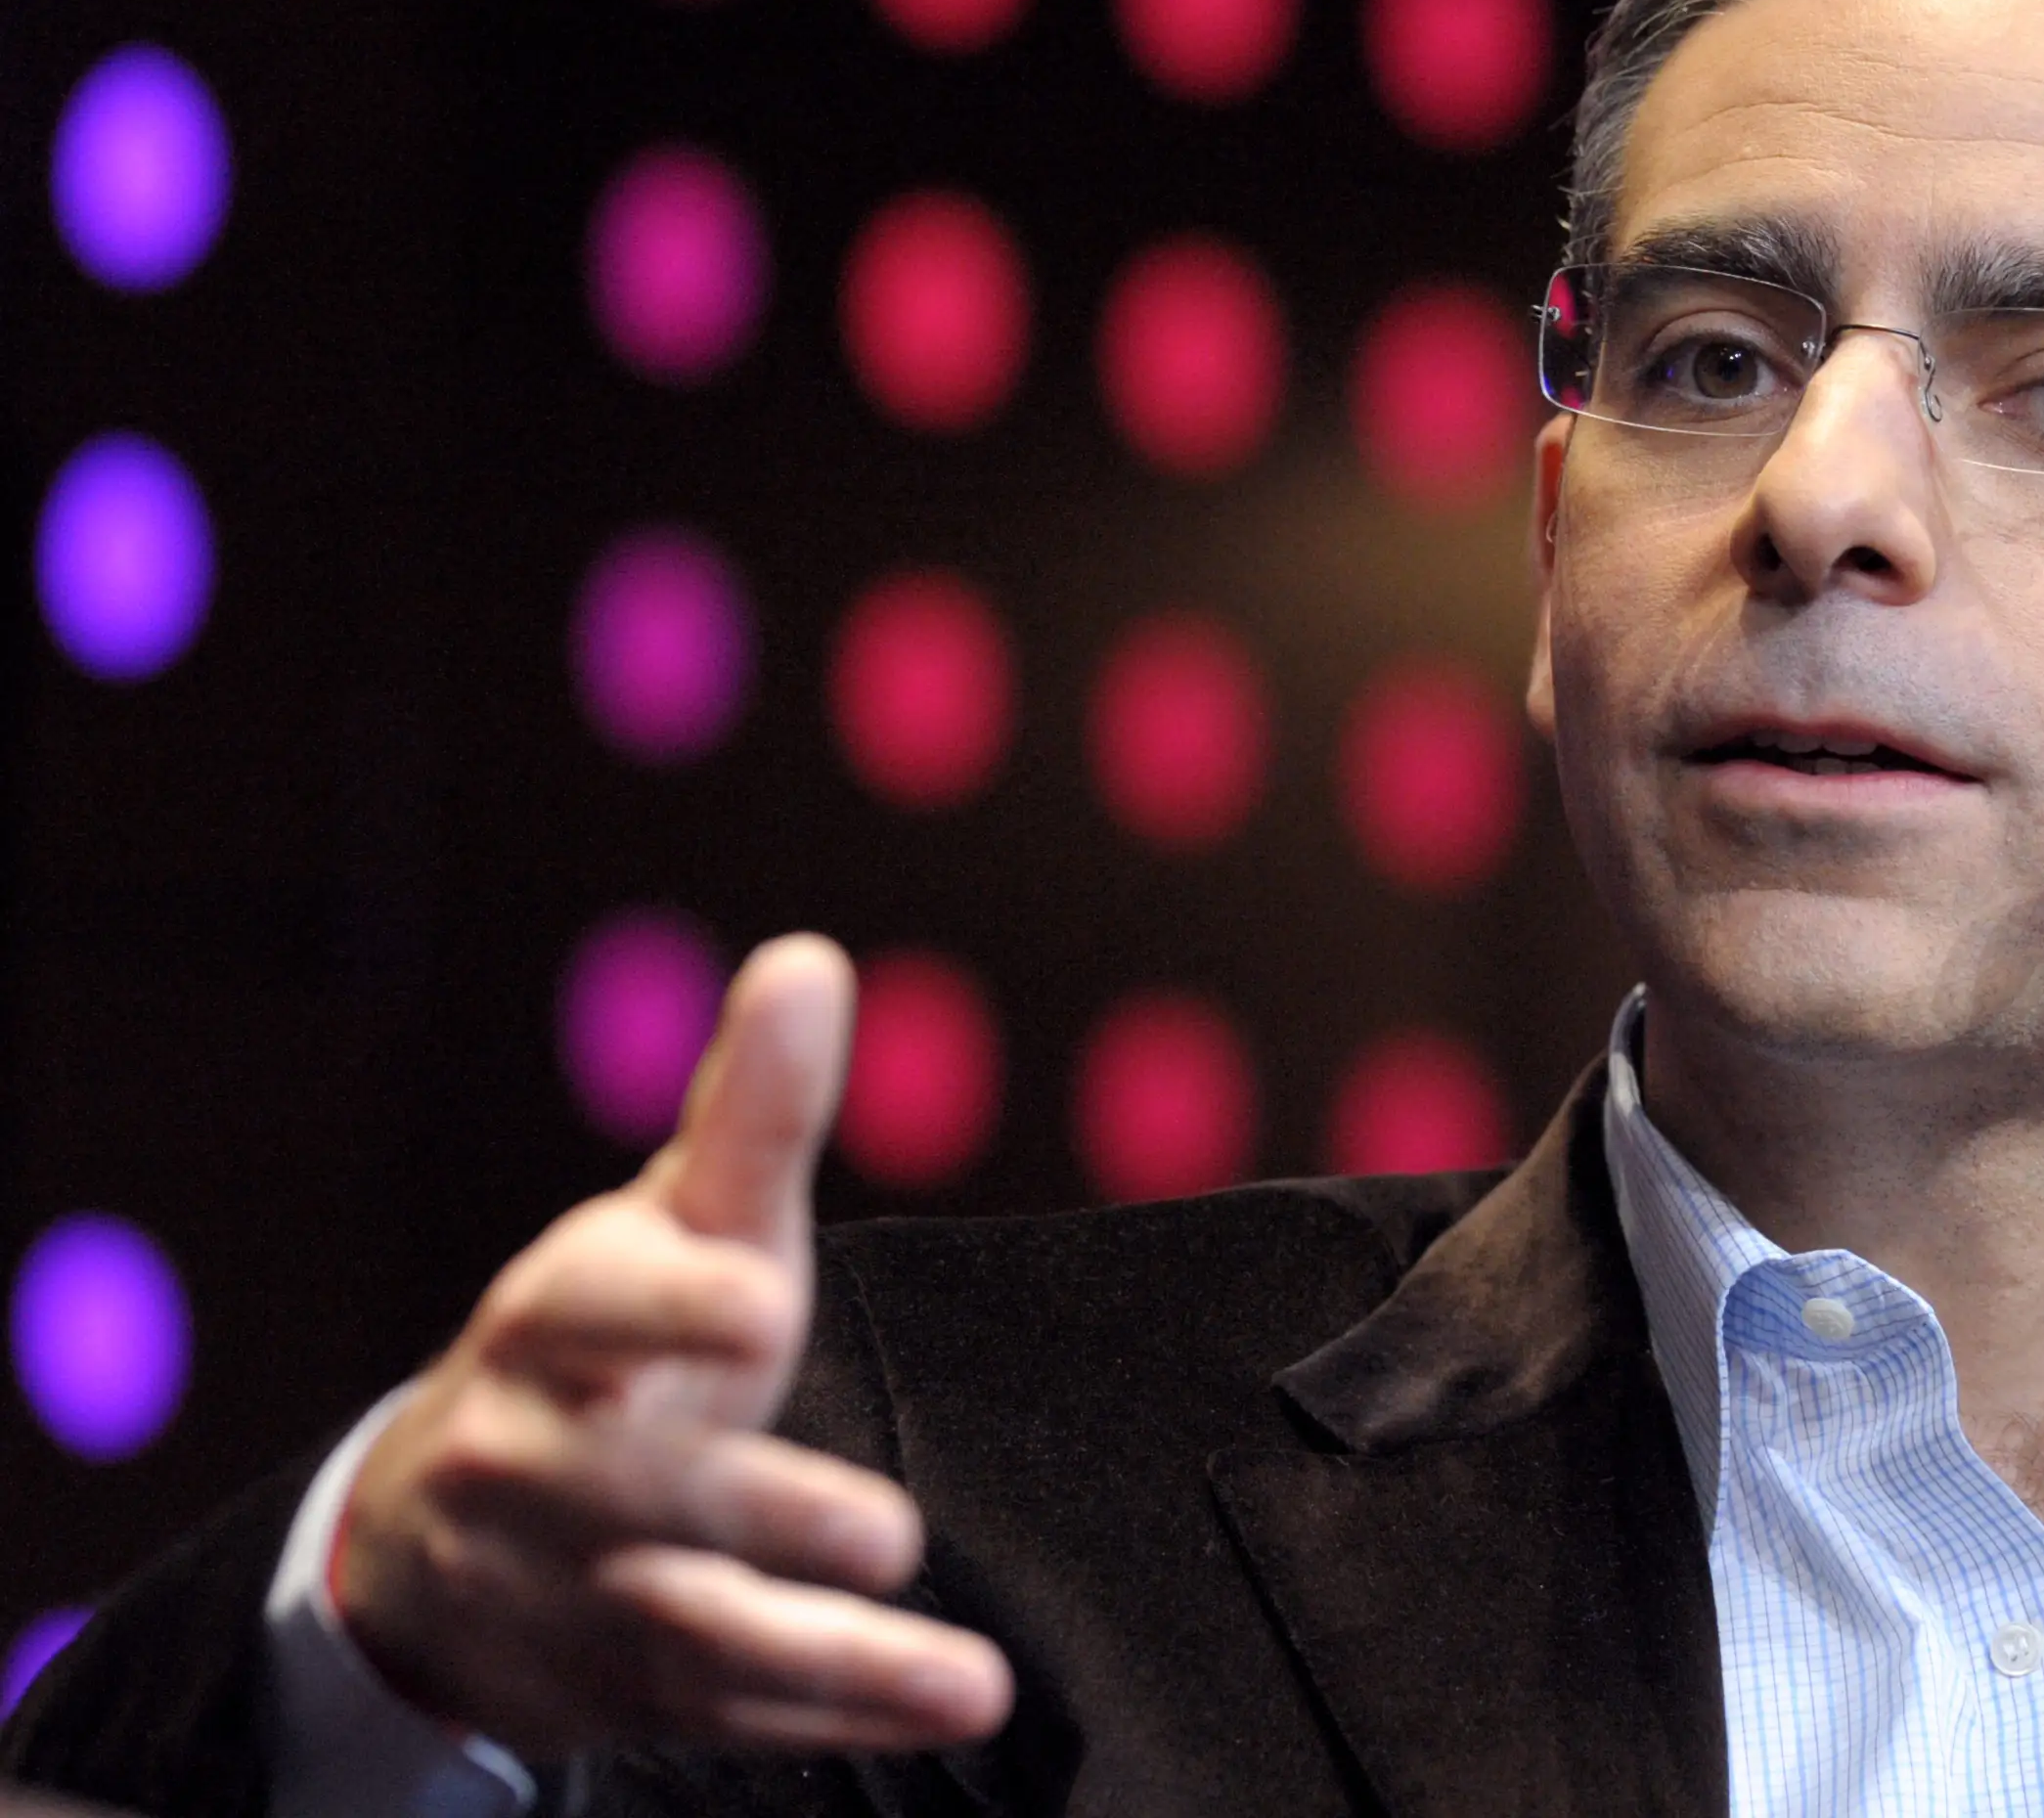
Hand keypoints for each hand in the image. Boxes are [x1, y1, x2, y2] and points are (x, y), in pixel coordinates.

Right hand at [334, 935, 1014, 1756]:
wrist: (448, 1528)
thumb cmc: (601, 1343)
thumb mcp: (667, 1221)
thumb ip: (749, 1110)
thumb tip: (811, 963)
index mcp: (554, 1329)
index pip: (590, 1313)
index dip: (668, 1308)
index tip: (760, 1304)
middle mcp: (540, 1465)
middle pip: (643, 1495)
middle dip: (760, 1514)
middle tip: (884, 1531)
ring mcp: (573, 1588)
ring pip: (692, 1631)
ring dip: (829, 1656)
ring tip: (962, 1677)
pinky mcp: (617, 1684)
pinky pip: (730, 1712)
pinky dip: (842, 1713)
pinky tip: (942, 1700)